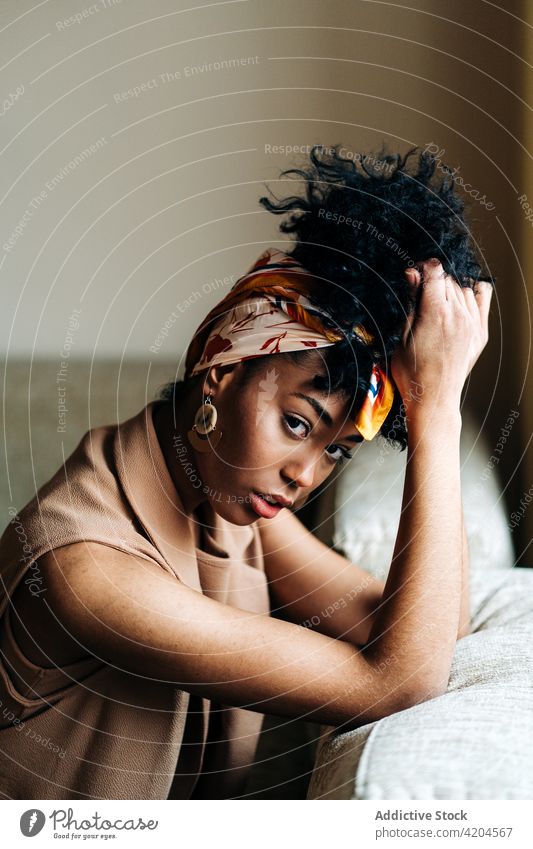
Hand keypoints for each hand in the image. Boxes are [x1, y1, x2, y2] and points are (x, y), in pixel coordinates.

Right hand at [391, 259, 492, 414]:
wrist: (433, 398)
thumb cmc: (412, 373)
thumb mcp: (402, 334)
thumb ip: (411, 301)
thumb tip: (413, 274)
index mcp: (435, 312)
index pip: (435, 271)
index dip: (422, 268)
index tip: (414, 274)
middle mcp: (458, 315)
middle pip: (448, 278)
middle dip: (433, 280)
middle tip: (420, 292)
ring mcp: (472, 324)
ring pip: (463, 287)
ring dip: (450, 288)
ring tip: (437, 301)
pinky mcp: (480, 333)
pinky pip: (482, 298)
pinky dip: (472, 292)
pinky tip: (460, 299)